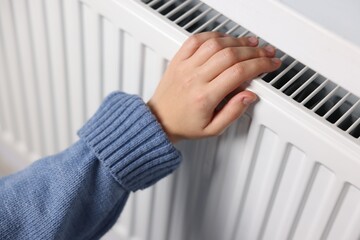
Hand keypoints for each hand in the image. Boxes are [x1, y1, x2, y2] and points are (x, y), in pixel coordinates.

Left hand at [148, 32, 280, 141]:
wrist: (159, 120)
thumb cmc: (184, 125)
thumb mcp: (213, 129)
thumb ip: (233, 113)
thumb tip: (250, 96)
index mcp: (205, 97)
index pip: (239, 73)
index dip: (260, 65)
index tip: (271, 64)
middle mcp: (195, 78)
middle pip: (231, 55)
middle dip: (254, 52)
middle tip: (266, 53)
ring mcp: (185, 67)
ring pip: (215, 44)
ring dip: (237, 41)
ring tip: (251, 43)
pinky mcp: (178, 60)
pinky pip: (195, 40)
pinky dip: (213, 35)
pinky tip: (225, 38)